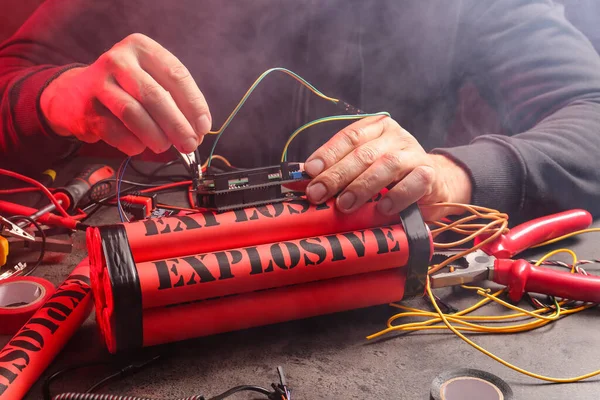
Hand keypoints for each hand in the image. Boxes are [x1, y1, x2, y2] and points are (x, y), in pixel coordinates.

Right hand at [40, 33, 210, 154]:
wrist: (73, 93)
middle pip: (155, 95)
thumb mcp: (150, 79)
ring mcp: (99, 83)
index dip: (194, 104)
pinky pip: (116, 132)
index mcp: (141, 47)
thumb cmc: (125, 88)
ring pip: (134, 113)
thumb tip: (199, 130)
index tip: (204, 127)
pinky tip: (139, 146)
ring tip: (165, 147)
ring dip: (156, 136)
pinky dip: (133, 144)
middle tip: (190, 144)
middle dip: (177, 125)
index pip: (176, 75)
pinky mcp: (86, 109)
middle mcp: (118, 60)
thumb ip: (176, 99)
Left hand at [303, 115, 472, 220]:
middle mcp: (395, 136)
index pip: (348, 137)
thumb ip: (336, 169)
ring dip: (363, 186)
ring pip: (386, 165)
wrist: (436, 182)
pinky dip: (397, 195)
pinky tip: (383, 207)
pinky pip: (413, 182)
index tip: (309, 172)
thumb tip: (301, 179)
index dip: (327, 154)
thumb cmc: (392, 176)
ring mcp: (414, 153)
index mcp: (376, 128)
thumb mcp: (363, 168)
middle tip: (318, 193)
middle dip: (337, 175)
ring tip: (345, 204)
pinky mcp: (430, 174)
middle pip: (363, 153)